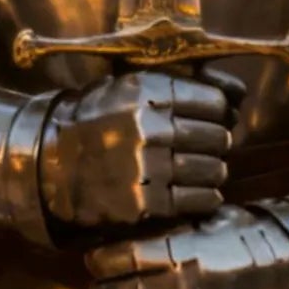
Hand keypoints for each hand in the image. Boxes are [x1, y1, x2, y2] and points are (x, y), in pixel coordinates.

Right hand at [38, 68, 238, 231]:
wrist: (49, 164)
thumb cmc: (95, 121)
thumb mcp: (128, 87)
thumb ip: (179, 85)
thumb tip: (239, 94)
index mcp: (148, 92)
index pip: (214, 103)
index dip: (219, 113)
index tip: (213, 120)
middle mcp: (151, 128)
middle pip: (217, 137)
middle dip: (217, 143)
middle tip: (207, 148)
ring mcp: (148, 168)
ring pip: (213, 170)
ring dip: (213, 172)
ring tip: (203, 171)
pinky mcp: (146, 204)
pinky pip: (198, 200)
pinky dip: (206, 198)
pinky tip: (199, 194)